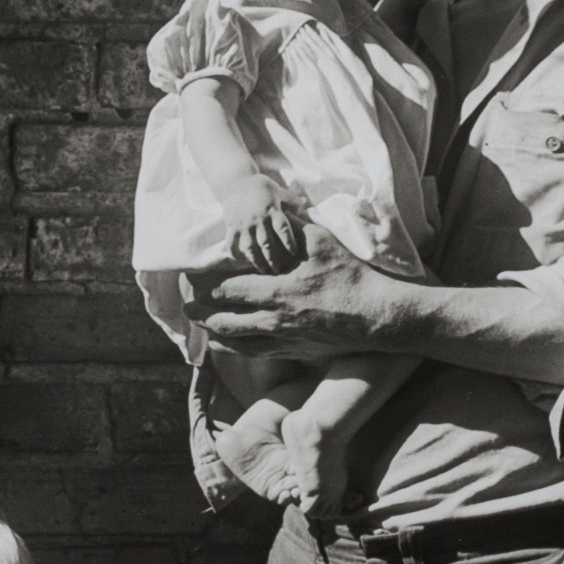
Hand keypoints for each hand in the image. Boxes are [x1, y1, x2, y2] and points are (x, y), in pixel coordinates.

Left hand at [191, 227, 403, 364]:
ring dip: (213, 333)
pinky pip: (254, 354)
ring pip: (235, 342)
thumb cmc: (351, 277)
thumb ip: (292, 227)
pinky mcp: (293, 351)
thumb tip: (274, 210)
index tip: (193, 279)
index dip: (206, 286)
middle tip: (186, 306)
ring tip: (200, 325)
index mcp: (276, 292)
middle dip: (200, 313)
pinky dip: (235, 348)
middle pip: (223, 320)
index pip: (227, 291)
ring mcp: (282, 339)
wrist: (377, 316)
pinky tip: (227, 344)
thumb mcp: (322, 242)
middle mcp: (273, 320)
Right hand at [215, 174, 304, 275]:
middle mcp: (258, 218)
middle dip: (273, 258)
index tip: (294, 253)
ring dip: (256, 260)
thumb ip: (291, 199)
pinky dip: (234, 252)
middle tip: (278, 270)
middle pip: (267, 243)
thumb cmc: (259, 185)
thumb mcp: (277, 189)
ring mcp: (244, 223)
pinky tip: (238, 261)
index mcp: (272, 210)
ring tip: (263, 270)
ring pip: (250, 246)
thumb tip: (306, 203)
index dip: (289, 242)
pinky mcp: (232, 224)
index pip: (283, 229)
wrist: (234, 180)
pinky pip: (232, 241)